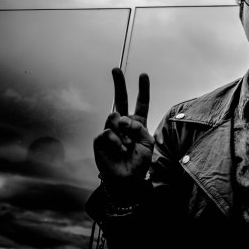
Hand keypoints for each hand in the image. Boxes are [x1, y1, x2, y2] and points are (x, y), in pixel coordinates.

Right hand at [93, 68, 153, 182]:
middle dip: (119, 84)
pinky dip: (117, 141)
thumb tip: (123, 118)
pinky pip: (108, 132)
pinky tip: (120, 150)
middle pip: (121, 100)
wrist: (127, 178)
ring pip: (115, 116)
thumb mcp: (147, 143)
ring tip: (127, 146)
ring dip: (124, 132)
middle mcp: (123, 124)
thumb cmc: (139, 162)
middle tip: (116, 69)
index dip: (143, 90)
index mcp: (138, 124)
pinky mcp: (100, 139)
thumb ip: (138, 127)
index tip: (143, 75)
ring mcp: (111, 130)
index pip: (141, 104)